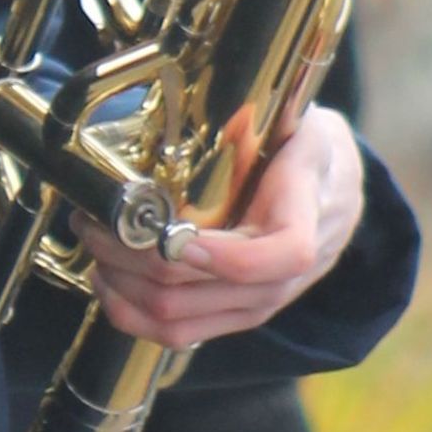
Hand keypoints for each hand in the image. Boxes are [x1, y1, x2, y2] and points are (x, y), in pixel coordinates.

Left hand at [78, 104, 365, 349]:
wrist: (337, 189)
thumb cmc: (311, 150)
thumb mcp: (307, 125)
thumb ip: (274, 124)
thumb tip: (219, 96)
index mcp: (308, 219)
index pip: (279, 256)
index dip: (216, 253)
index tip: (166, 228)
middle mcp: (286, 276)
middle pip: (200, 291)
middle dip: (132, 257)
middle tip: (95, 221)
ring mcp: (259, 303)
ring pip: (178, 320)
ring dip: (122, 286)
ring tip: (94, 246)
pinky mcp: (235, 316)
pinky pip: (178, 335)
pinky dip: (131, 314)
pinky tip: (108, 281)